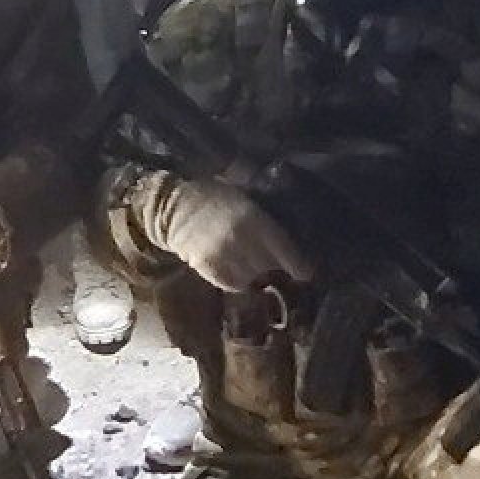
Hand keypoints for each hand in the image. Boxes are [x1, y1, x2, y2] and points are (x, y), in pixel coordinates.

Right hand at [135, 173, 312, 292]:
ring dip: (255, 271)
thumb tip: (291, 225)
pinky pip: (234, 284)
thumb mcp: (243, 194)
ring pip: (252, 277)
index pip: (284, 249)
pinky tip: (233, 265)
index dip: (299, 264)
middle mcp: (241, 241)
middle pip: (269, 265)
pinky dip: (238, 278)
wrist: (173, 208)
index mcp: (253, 219)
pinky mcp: (210, 271)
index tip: (307, 273)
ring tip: (248, 260)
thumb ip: (264, 212)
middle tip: (274, 260)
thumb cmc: (212, 195)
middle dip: (273, 264)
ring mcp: (224, 258)